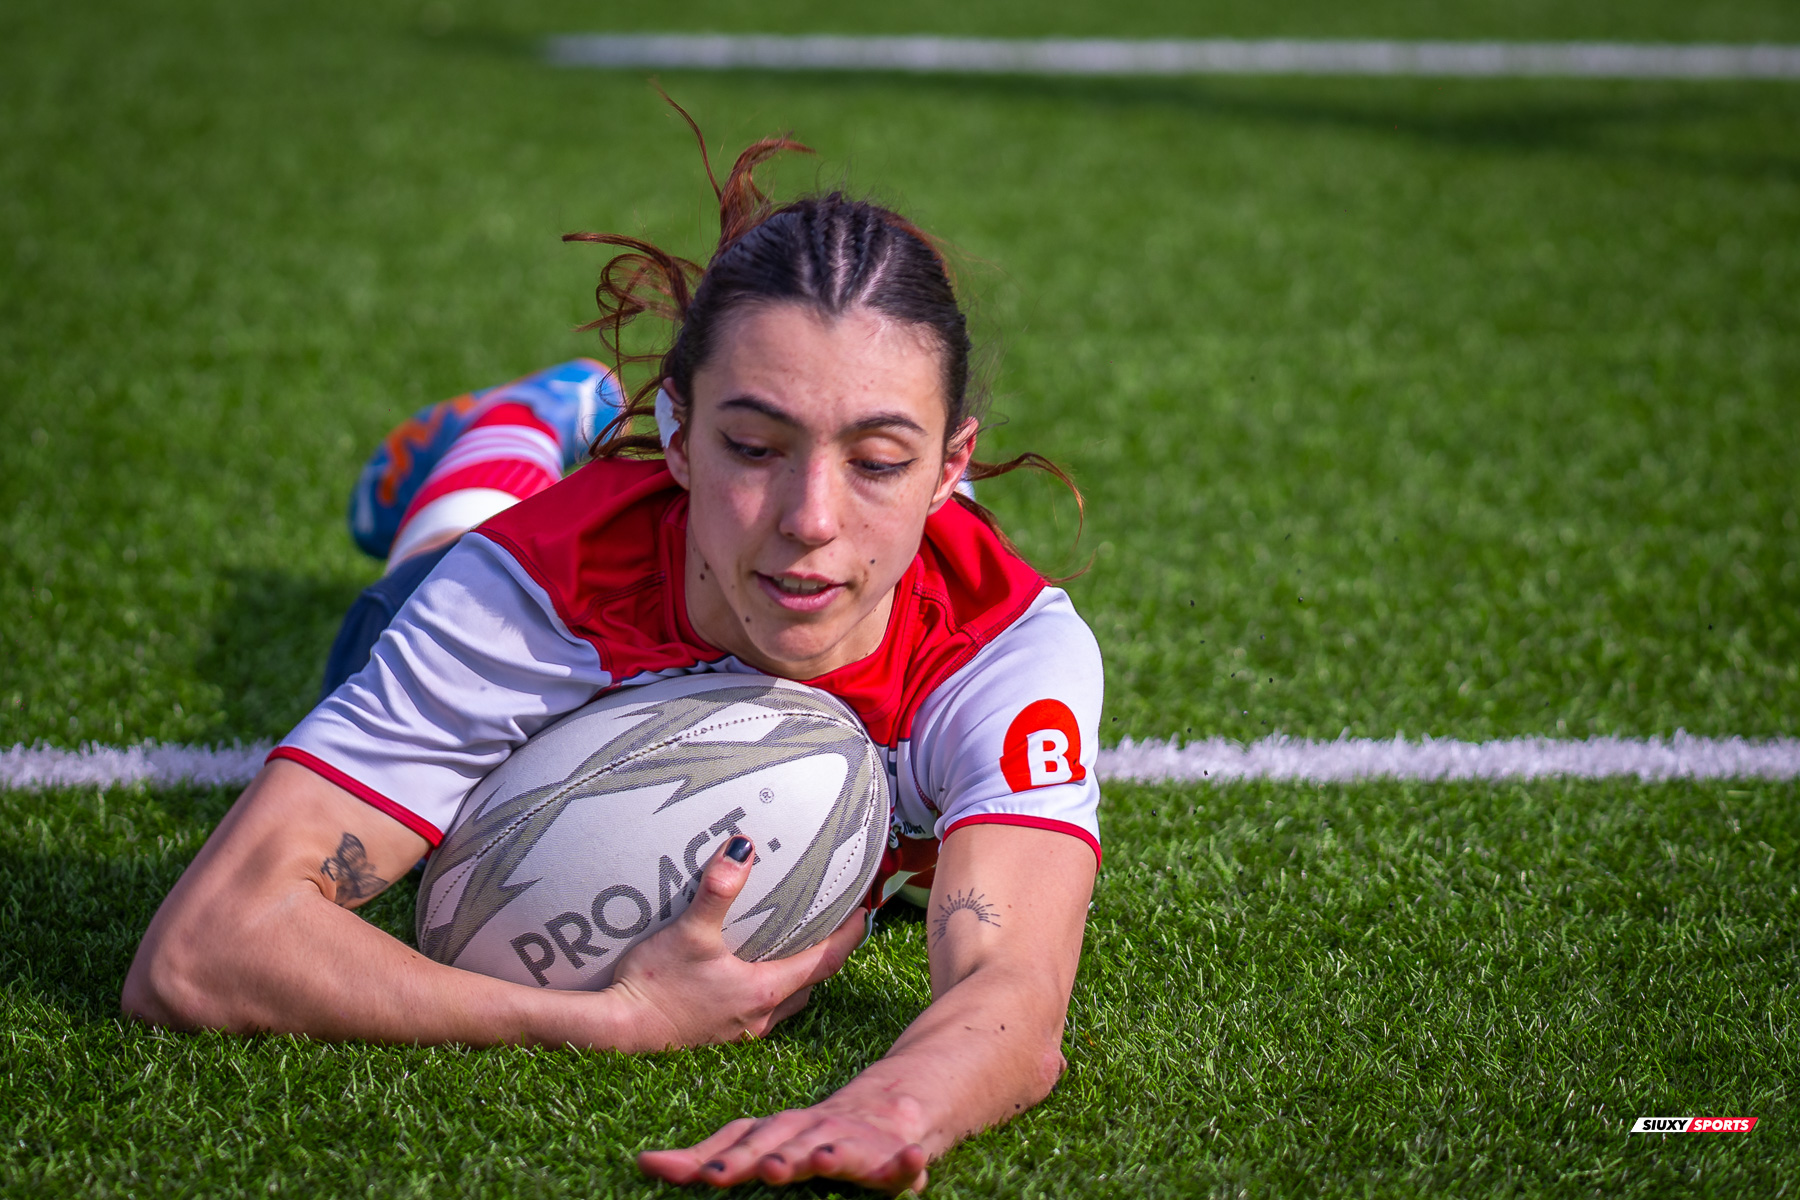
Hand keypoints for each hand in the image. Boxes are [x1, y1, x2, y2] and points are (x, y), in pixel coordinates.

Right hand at [605, 837, 864, 1050]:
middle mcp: (760, 1016)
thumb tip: (743, 847)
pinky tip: (747, 976)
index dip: (848, 937)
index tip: (865, 913)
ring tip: (796, 948)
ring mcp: (739, 1032)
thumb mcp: (689, 932)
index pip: (825, 961)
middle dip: (827, 957)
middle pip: (811, 985)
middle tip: (834, 927)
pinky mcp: (717, 1038)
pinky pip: (759, 1013)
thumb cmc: (655, 985)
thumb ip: (717, 890)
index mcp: (764, 990)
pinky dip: (769, 992)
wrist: (617, 1033)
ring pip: (786, 1003)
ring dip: (798, 978)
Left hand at [637, 1102, 929, 1193]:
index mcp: (777, 1131)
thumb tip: (643, 1160)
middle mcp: (811, 1133)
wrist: (891, 1109)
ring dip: (830, 1156)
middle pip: (784, 1145)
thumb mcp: (764, 1144)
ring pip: (839, 1151)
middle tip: (748, 1172)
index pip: (740, 1140)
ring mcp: (853, 1142)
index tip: (667, 1166)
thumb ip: (711, 1156)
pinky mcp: (895, 1155)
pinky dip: (906, 1164)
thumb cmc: (812, 1138)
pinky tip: (913, 1163)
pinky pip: (901, 1164)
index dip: (711, 1156)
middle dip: (766, 1158)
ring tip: (823, 1162)